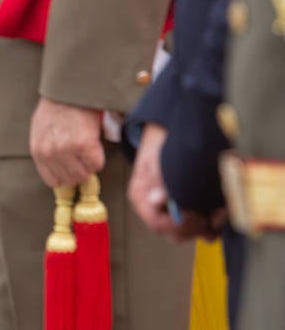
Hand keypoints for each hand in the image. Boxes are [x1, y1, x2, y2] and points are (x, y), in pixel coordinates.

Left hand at [29, 97, 104, 188]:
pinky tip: (93, 143)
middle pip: (70, 179)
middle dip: (79, 170)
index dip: (65, 177)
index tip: (73, 171)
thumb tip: (58, 172)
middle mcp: (50, 152)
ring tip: (87, 148)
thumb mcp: (41, 130)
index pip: (52, 180)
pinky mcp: (84, 145)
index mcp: (38, 150)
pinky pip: (96, 164)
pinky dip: (98, 157)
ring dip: (89, 165)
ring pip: (84, 174)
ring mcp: (66, 150)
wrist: (68, 90)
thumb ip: (46, 150)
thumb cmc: (56, 107)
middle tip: (82, 156)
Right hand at [128, 123, 226, 241]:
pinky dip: (214, 221)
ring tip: (219, 214)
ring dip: (208, 225)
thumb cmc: (161, 143)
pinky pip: (203, 224)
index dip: (177, 224)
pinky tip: (220, 211)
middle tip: (208, 217)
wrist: (172, 130)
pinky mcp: (191, 207)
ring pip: (191, 230)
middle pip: (174, 232)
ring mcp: (174, 209)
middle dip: (195, 227)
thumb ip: (158, 179)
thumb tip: (158, 200)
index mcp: (142, 197)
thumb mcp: (157, 159)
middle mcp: (156, 207)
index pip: (157, 223)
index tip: (193, 215)